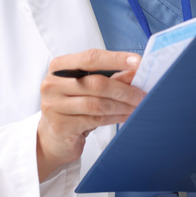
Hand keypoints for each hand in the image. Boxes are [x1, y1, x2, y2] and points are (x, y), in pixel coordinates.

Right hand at [37, 49, 145, 181]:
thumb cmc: (73, 106)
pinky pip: (95, 120)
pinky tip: (126, 116)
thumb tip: (134, 70)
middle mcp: (52, 84)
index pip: (90, 58)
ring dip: (122, 105)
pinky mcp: (61, 126)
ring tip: (137, 106)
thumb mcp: (88, 87)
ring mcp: (54, 105)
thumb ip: (110, 77)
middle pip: (96, 83)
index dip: (116, 59)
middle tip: (143, 93)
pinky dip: (115, 118)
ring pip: (97, 103)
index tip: (137, 62)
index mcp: (59, 66)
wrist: (53, 137)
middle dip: (124, 89)